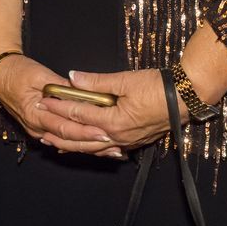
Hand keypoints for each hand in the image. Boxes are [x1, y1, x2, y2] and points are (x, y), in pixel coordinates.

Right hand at [0, 53, 120, 156]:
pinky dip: (79, 142)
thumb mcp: (39, 74)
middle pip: (69, 139)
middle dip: (92, 144)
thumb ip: (59, 86)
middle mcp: (37, 127)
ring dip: (89, 147)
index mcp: (35, 114)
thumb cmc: (17, 72)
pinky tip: (94, 146)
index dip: (86, 131)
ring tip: (110, 150)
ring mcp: (38, 130)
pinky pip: (62, 138)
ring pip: (67, 143)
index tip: (104, 132)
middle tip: (115, 146)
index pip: (65, 127)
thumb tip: (79, 91)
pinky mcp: (41, 128)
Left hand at [36, 68, 169, 155]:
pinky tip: (84, 146)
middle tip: (40, 128)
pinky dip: (91, 148)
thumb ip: (97, 81)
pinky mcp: (133, 142)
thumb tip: (73, 77)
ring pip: (93, 148)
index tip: (43, 101)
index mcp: (114, 121)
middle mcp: (118, 137)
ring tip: (54, 143)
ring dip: (73, 145)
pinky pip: (106, 149)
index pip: (79, 115)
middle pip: (82, 139)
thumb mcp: (126, 80)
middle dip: (60, 133)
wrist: (186, 97)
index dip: (59, 108)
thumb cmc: (159, 87)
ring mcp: (126, 142)